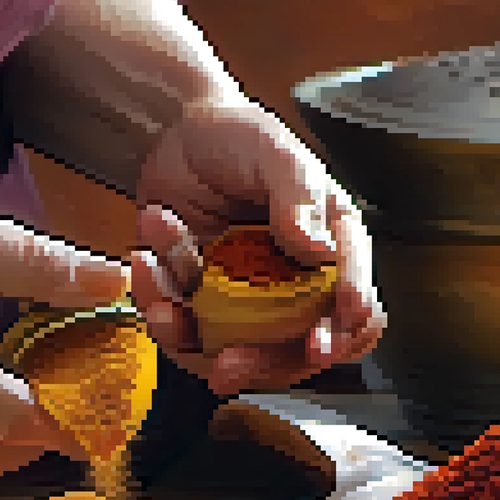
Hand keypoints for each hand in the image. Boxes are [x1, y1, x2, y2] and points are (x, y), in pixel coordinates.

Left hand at [130, 96, 385, 395]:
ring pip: (230, 349)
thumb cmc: (239, 136)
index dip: (344, 334)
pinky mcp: (200, 300)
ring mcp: (245, 298)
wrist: (177, 133)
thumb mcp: (275, 152)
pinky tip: (143, 261)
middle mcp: (294, 285)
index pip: (356, 310)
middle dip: (262, 365)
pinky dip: (156, 300)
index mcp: (332, 251)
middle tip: (228, 367)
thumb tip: (322, 251)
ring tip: (158, 286)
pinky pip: (180, 326)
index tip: (319, 342)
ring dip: (188, 332)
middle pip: (295, 350)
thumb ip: (299, 195)